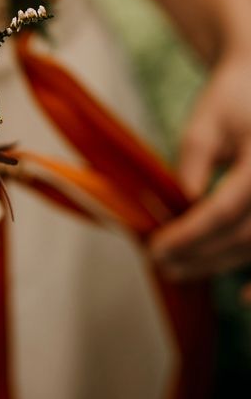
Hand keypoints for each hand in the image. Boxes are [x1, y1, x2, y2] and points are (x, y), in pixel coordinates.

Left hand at [150, 48, 250, 299]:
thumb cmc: (234, 99)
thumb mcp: (206, 122)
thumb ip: (195, 162)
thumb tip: (185, 204)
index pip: (225, 208)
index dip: (190, 234)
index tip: (157, 247)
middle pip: (244, 234)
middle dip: (200, 254)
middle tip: (161, 262)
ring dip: (221, 264)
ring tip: (179, 270)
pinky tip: (245, 299)